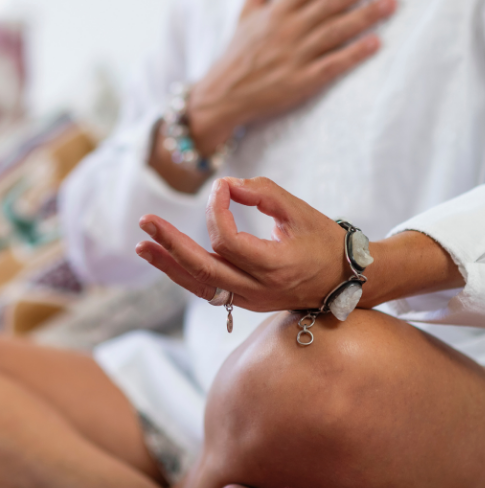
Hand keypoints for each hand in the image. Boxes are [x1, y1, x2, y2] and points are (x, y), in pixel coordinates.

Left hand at [136, 177, 350, 311]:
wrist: (346, 282)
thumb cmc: (325, 242)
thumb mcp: (300, 211)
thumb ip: (263, 193)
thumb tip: (226, 185)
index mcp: (276, 266)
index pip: (228, 241)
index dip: (217, 210)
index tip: (222, 188)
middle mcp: (259, 289)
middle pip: (203, 268)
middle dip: (171, 244)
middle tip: (146, 222)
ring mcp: (249, 300)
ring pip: (198, 284)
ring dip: (168, 264)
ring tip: (142, 245)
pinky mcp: (243, 302)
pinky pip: (206, 289)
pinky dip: (182, 273)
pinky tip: (162, 257)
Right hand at [187, 0, 394, 154]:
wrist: (221, 97)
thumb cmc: (237, 55)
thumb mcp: (245, 15)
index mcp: (277, 12)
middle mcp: (288, 31)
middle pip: (331, 1)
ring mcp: (296, 56)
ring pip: (336, 31)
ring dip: (366, 16)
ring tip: (392, 2)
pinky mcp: (301, 82)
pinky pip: (332, 65)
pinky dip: (354, 54)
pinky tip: (376, 43)